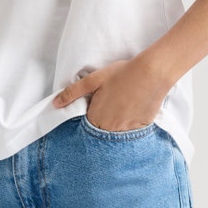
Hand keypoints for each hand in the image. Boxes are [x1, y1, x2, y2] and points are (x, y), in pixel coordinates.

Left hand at [51, 55, 169, 131]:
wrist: (151, 74)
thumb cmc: (122, 74)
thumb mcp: (93, 80)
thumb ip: (72, 93)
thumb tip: (56, 104)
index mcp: (96, 118)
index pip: (86, 126)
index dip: (90, 115)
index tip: (96, 106)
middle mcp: (110, 129)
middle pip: (101, 131)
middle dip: (102, 121)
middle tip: (111, 104)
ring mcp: (127, 131)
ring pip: (116, 133)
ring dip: (115, 124)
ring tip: (121, 106)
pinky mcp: (141, 128)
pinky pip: (130, 133)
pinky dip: (129, 124)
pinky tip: (132, 110)